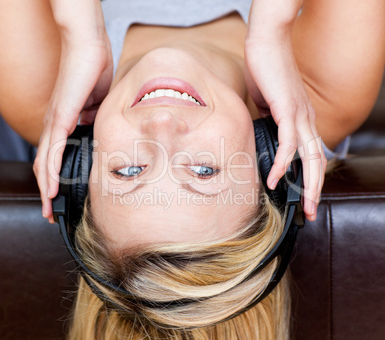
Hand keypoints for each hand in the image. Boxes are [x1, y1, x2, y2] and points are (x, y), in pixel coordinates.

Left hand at [33, 0, 112, 222]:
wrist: (89, 47)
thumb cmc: (93, 71)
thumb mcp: (97, 104)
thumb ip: (93, 120)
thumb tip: (93, 130)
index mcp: (63, 122)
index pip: (54, 155)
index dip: (54, 177)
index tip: (60, 196)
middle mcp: (54, 125)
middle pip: (43, 164)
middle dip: (46, 191)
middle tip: (50, 212)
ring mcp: (54, 122)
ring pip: (43, 163)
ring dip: (45, 189)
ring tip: (48, 210)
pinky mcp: (60, 118)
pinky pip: (52, 150)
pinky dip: (49, 172)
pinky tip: (51, 189)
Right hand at [245, 0, 326, 220]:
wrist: (266, 42)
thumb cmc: (265, 69)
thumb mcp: (266, 103)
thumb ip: (267, 121)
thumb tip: (260, 135)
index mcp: (302, 118)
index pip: (310, 153)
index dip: (309, 176)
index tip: (302, 195)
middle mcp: (306, 118)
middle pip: (317, 161)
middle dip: (316, 190)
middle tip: (310, 212)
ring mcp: (299, 114)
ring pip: (310, 156)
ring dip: (309, 184)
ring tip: (304, 205)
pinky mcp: (288, 110)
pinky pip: (289, 143)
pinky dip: (283, 163)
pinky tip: (276, 178)